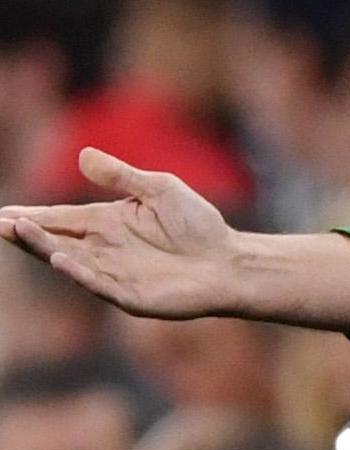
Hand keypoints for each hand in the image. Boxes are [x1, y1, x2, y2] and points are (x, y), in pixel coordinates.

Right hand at [0, 148, 242, 318]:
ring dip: (43, 247)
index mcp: (107, 222)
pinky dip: (76, 271)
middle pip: (54, 239)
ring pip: (68, 259)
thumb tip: (83, 155)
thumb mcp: (160, 189)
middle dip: (25, 232)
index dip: (30, 216)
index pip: (59, 218)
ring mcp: (113, 273)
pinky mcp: (129, 295)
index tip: (1, 214)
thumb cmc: (197, 224)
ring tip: (20, 231)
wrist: (228, 261)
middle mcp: (103, 248)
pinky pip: (97, 282)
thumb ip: (121, 176)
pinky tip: (59, 258)